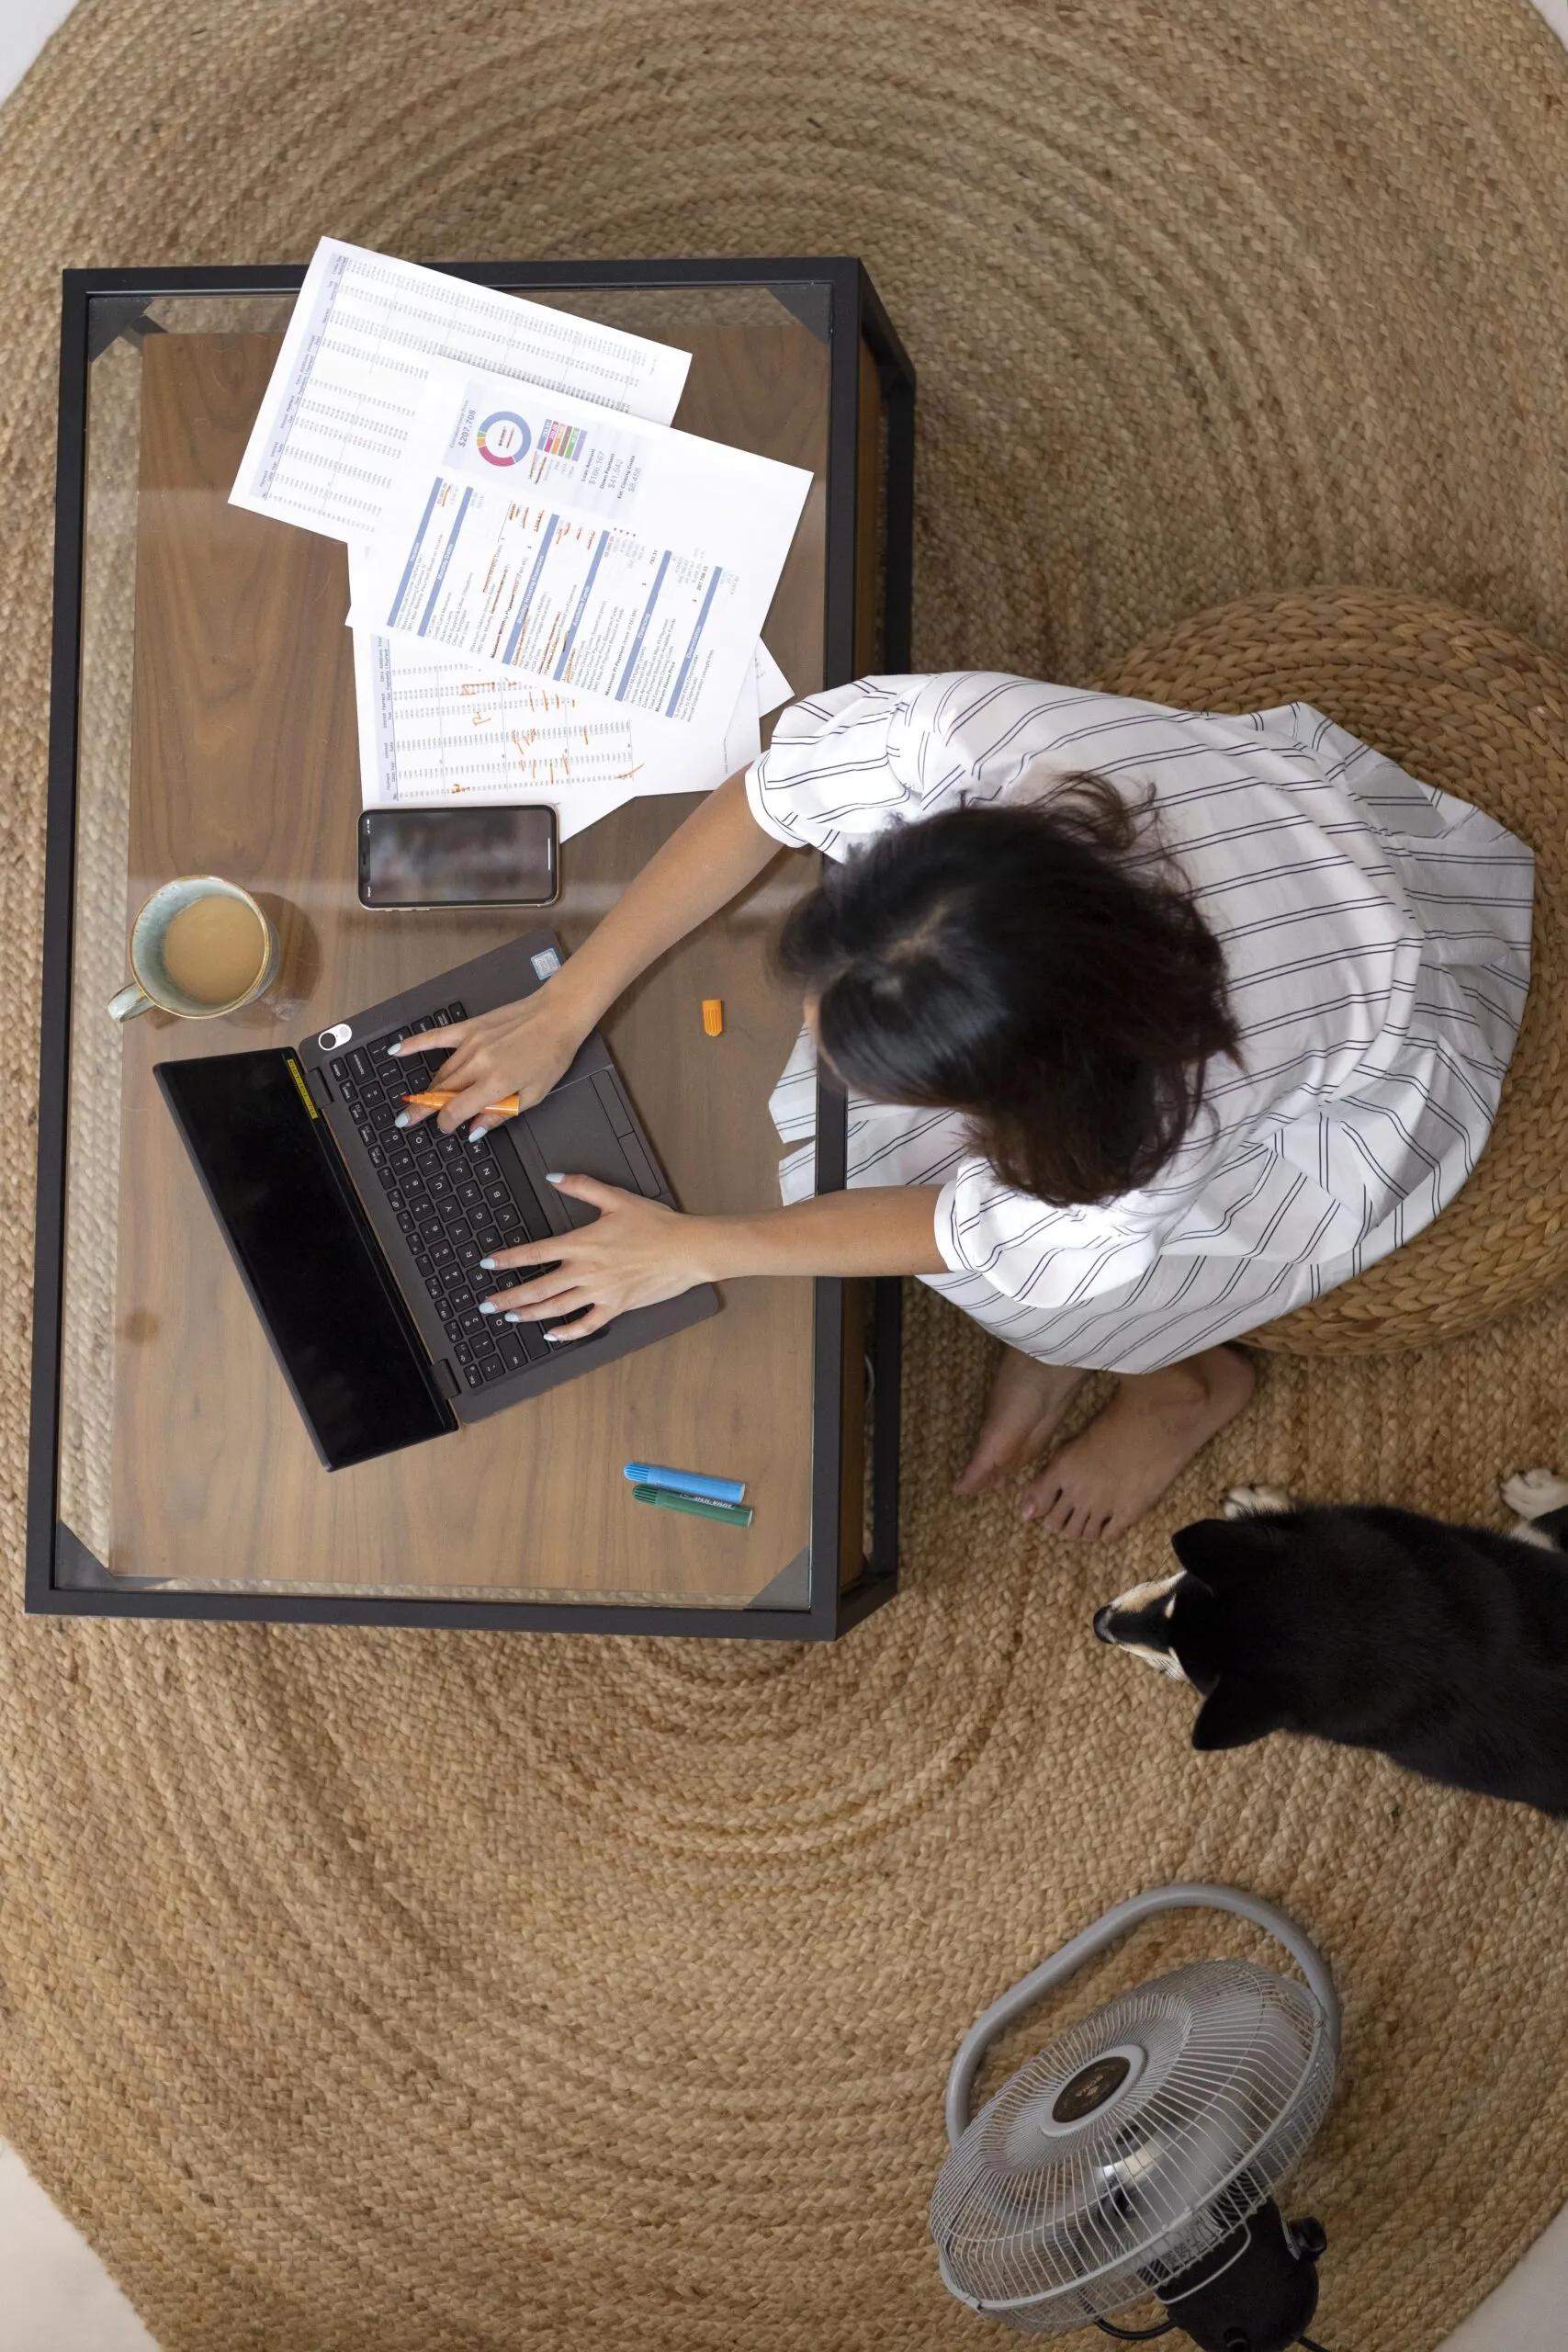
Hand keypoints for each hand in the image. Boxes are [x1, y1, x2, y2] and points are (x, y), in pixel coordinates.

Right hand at [389, 982, 589, 1135]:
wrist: (557, 1015)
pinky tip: (396, 1052)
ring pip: (442, 1072)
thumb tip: (474, 1131)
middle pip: (441, 1092)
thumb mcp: (533, 1096)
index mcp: (495, 1083)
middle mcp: (478, 1063)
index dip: (446, 1123)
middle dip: (423, 1109)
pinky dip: (414, 1045)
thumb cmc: (551, 1056)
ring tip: (419, 1101)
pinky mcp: (469, 1027)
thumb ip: (500, 1115)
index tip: (445, 1129)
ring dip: (431, 1088)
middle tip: (407, 1121)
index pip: (455, 1110)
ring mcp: (471, 1043)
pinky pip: (436, 1037)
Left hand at [477, 1175, 711, 1339]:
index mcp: (583, 1243)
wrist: (687, 1249)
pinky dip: (568, 1332)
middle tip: (488, 1304)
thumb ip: (582, 1185)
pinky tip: (553, 1334)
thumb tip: (554, 1177)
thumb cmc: (656, 1224)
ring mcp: (601, 1292)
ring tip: (511, 1318)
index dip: (509, 1259)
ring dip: (530, 1314)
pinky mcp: (617, 1306)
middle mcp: (587, 1271)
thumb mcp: (617, 1198)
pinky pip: (588, 1324)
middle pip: (539, 1288)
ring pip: (557, 1308)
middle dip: (509, 1297)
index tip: (488, 1264)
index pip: (536, 1252)